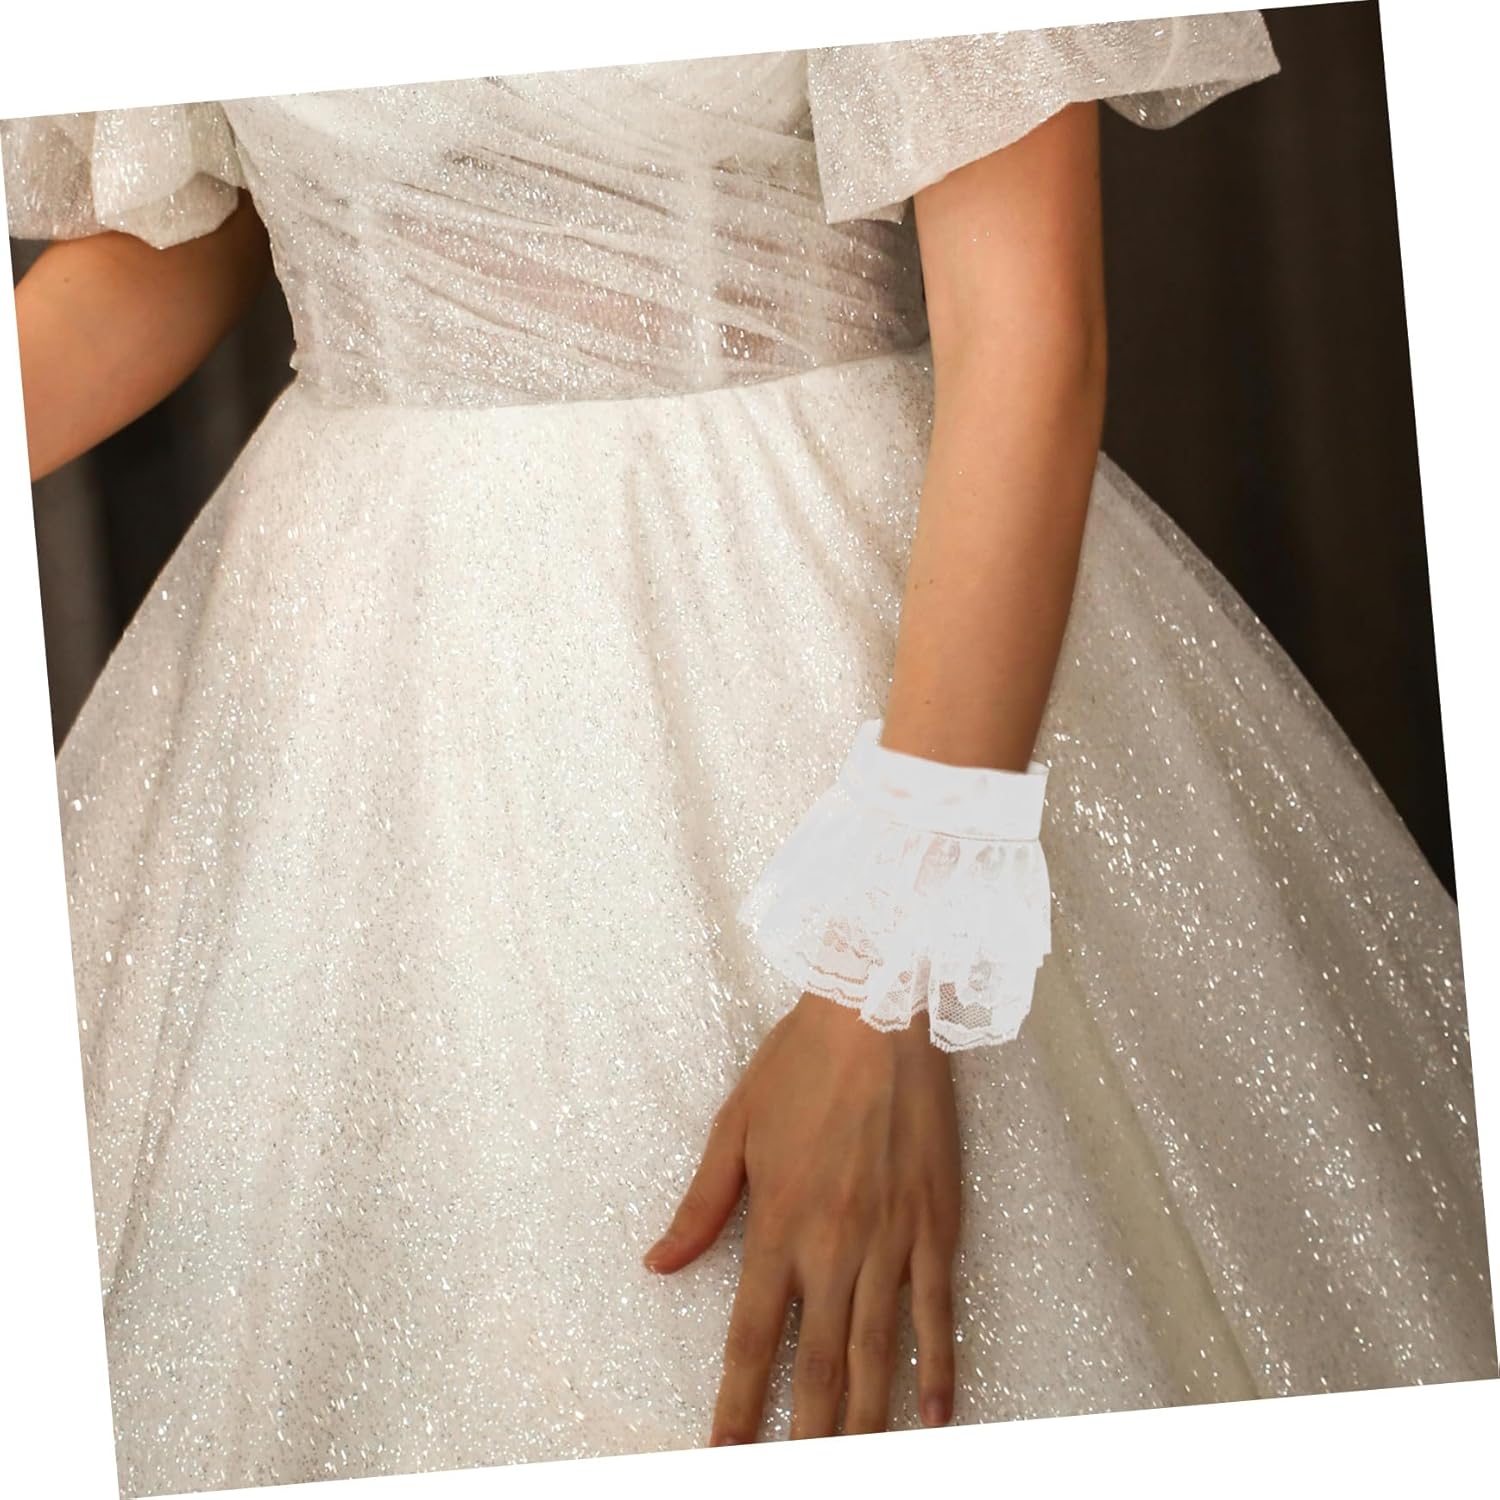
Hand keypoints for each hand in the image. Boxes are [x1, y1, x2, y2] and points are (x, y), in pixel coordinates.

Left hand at [643, 991, 962, 1440]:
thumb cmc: (800, 1063)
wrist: (877, 1013)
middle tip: (796, 1478)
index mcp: (779, 1222)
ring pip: (878, 1352)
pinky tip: (935, 1415)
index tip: (725, 1452)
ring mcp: (892, 1239)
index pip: (751, 1334)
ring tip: (857, 1465)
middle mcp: (835, 1244)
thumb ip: (701, 1206)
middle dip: (806, 1432)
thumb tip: (658, 1264)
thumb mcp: (734, 1127)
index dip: (736, 1400)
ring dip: (866, 1419)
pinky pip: (938, 1310)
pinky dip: (937, 1367)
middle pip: (818, 1362)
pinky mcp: (936, 1225)